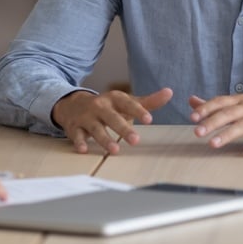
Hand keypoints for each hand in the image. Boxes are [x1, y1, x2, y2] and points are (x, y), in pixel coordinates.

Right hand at [52, 88, 172, 154]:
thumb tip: (169, 92)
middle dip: (123, 129)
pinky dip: (79, 142)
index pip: (127, 103)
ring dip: (105, 139)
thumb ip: (148, 101)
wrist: (72, 104)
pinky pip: (77, 135)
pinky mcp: (74, 127)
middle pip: (112, 118)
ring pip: (96, 128)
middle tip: (136, 140)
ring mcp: (86, 117)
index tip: (149, 119)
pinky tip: (83, 149)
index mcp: (114, 99)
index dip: (138, 110)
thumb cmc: (106, 106)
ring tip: (115, 150)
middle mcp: (100, 106)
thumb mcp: (126, 102)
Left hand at [189, 95, 242, 154]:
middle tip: (197, 132)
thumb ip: (217, 105)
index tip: (193, 118)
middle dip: (212, 122)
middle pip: (230, 113)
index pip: (222, 101)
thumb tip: (192, 101)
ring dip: (228, 134)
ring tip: (214, 144)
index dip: (207, 108)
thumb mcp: (242, 106)